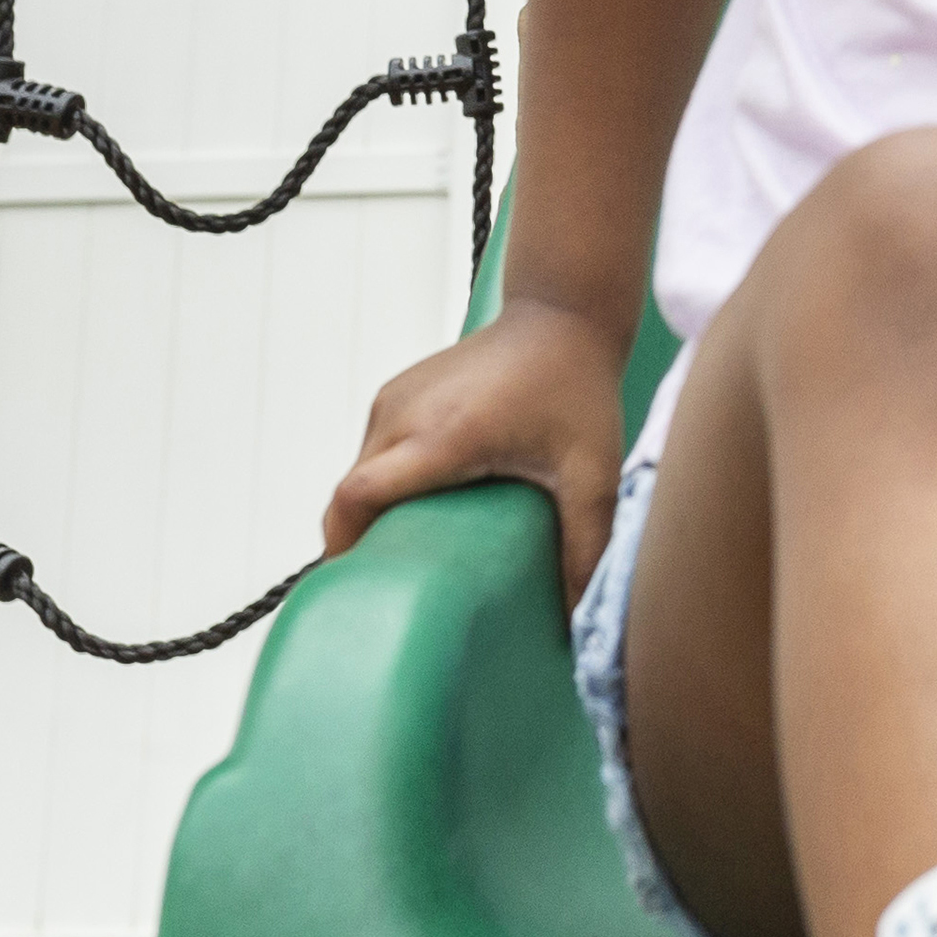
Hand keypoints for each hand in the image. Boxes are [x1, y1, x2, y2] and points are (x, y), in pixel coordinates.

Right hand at [324, 295, 629, 610]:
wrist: (562, 312)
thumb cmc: (578, 390)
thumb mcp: (592, 470)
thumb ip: (587, 544)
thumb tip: (577, 624)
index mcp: (443, 436)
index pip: (357, 497)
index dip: (344, 548)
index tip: (359, 591)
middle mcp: (405, 413)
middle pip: (352, 495)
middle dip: (360, 542)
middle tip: (395, 586)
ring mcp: (395, 396)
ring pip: (357, 473)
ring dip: (371, 512)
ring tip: (409, 550)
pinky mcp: (397, 389)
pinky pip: (371, 451)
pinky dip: (380, 483)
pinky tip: (415, 506)